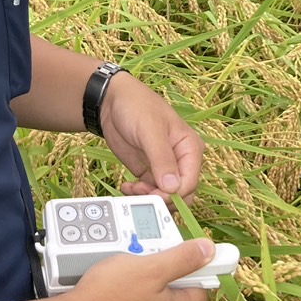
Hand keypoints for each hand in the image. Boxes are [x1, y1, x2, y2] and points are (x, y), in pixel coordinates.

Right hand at [72, 239, 213, 300]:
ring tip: (127, 261)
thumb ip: (183, 259)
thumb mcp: (152, 268)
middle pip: (173, 290)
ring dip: (143, 276)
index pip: (199, 288)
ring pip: (151, 296)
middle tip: (147, 252)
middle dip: (163, 268)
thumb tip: (210, 250)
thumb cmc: (113, 294)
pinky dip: (127, 289)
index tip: (183, 250)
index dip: (195, 267)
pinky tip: (114, 277)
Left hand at [99, 72, 203, 202]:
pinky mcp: (149, 172)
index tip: (153, 195)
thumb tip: (173, 187)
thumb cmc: (137, 106)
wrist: (111, 102)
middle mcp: (181, 160)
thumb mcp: (150, 130)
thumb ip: (162, 158)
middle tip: (140, 193)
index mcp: (190, 148)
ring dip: (148, 199)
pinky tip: (127, 187)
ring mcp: (164, 167)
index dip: (174, 194)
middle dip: (161, 199)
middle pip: (181, 194)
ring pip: (165, 196)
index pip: (190, 182)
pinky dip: (139, 195)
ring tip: (131, 188)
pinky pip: (150, 192)